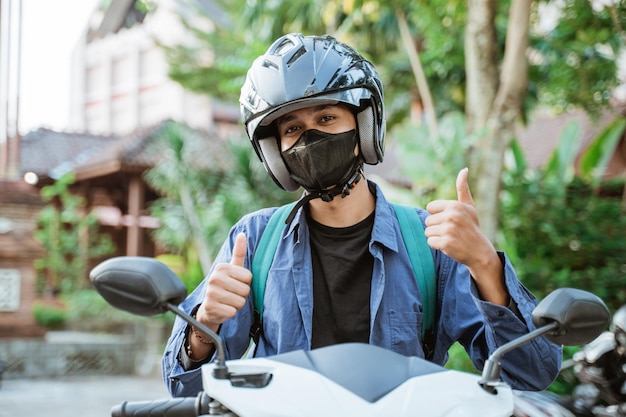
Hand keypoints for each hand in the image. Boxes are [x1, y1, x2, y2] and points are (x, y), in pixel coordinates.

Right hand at [196, 233, 251, 330]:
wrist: (209, 307)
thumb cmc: (226, 285)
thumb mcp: (232, 269)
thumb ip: (239, 252)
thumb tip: (242, 234)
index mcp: (221, 267)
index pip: (248, 277)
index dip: (245, 283)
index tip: (236, 283)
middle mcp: (214, 278)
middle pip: (245, 290)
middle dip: (242, 295)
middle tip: (232, 294)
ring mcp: (211, 293)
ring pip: (240, 302)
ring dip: (237, 304)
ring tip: (228, 301)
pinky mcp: (210, 307)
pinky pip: (232, 312)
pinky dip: (230, 313)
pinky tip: (223, 309)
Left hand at [425, 168, 507, 304]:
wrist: (480, 251)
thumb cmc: (472, 227)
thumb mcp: (469, 206)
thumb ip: (463, 188)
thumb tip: (463, 169)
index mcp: (454, 205)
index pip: (430, 208)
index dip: (438, 215)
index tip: (450, 220)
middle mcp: (451, 216)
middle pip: (427, 220)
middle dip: (437, 227)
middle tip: (452, 231)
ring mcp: (448, 229)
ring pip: (427, 232)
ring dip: (436, 236)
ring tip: (451, 237)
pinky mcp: (445, 242)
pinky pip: (430, 242)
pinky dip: (437, 245)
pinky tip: (449, 245)